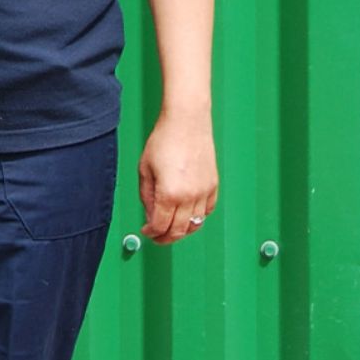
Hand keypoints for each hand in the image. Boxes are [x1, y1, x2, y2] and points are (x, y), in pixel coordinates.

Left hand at [138, 109, 216, 244]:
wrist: (187, 121)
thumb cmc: (164, 140)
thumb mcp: (145, 170)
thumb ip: (147, 198)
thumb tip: (151, 216)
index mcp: (169, 194)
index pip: (160, 227)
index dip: (151, 233)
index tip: (146, 231)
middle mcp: (189, 196)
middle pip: (178, 231)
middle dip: (165, 238)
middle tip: (157, 236)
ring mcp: (204, 192)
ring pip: (195, 224)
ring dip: (182, 229)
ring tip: (172, 226)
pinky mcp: (213, 185)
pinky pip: (207, 211)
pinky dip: (198, 217)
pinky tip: (188, 213)